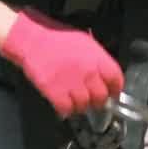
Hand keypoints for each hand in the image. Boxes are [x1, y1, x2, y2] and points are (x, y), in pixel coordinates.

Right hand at [0, 9, 123, 116]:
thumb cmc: (56, 37)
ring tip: (75, 102)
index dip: (115, 89)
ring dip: (81, 106)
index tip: (112, 93)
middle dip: (98, 101)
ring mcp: (71, 83)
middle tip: (92, 100)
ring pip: (84, 106)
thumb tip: (104, 72)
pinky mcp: (55, 91)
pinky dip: (66, 110)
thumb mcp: (83, 41)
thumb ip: (96, 58)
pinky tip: (63, 106)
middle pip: (101, 97)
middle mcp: (88, 72)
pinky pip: (67, 109)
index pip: (116, 79)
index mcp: (97, 57)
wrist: (31, 39)